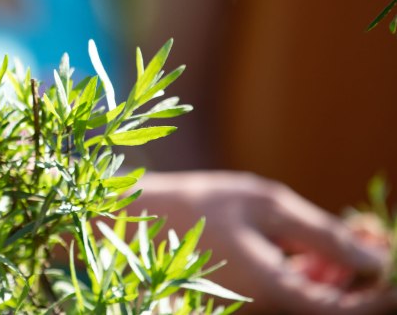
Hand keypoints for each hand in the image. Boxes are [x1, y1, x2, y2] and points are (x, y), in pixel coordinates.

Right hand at [136, 171, 396, 313]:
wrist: (135, 221)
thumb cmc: (197, 205)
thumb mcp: (264, 204)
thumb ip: (324, 234)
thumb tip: (377, 258)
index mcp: (277, 294)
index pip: (357, 312)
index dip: (388, 290)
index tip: (392, 248)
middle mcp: (270, 314)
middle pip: (343, 308)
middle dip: (367, 271)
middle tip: (369, 226)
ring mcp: (259, 311)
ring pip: (321, 302)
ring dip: (343, 270)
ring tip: (348, 226)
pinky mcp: (251, 304)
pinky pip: (298, 295)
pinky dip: (317, 271)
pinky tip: (315, 241)